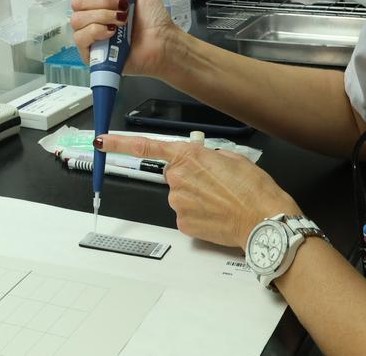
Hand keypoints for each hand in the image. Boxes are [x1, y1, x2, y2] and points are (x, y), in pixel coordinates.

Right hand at [71, 0, 180, 78]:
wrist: (162, 42)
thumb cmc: (153, 17)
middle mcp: (90, 15)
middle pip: (77, 0)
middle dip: (103, 0)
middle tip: (123, 4)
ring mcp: (88, 34)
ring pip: (77, 18)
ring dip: (102, 15)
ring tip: (122, 19)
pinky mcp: (90, 52)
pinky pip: (80, 37)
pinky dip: (96, 30)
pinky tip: (112, 32)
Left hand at [98, 134, 301, 249]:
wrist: (264, 220)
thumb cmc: (254, 190)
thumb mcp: (234, 158)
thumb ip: (210, 155)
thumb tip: (203, 159)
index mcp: (189, 156)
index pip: (146, 146)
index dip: (120, 144)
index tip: (102, 141)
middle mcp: (178, 178)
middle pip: (173, 174)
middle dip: (190, 178)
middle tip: (216, 184)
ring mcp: (178, 203)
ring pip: (180, 196)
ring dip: (196, 197)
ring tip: (221, 200)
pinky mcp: (183, 224)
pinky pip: (186, 215)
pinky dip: (199, 215)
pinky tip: (217, 214)